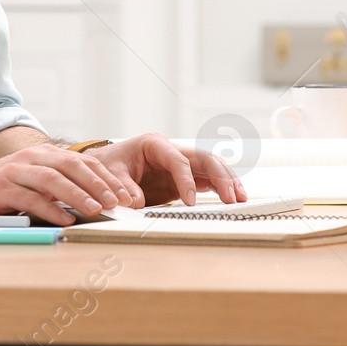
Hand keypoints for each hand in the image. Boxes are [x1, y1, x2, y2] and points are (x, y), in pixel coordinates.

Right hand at [0, 144, 136, 225]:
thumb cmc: (0, 188)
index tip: (126, 195)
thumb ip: (60, 186)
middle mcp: (32, 157)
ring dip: (78, 194)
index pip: (84, 162)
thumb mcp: (34, 182)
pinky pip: (29, 197)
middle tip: (118, 202)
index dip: (107, 177)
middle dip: (98, 184)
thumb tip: (97, 203)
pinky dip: (50, 208)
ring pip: (53, 179)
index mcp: (45, 154)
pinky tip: (65, 219)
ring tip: (97, 210)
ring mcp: (15, 170)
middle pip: (72, 166)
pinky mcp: (0, 187)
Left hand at [89, 133, 247, 207]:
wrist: (106, 167)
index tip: (189, 201)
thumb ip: (123, 186)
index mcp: (154, 144)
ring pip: (211, 167)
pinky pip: (207, 180)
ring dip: (227, 181)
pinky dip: (221, 188)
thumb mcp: (110, 173)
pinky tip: (232, 198)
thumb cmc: (109, 165)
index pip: (178, 160)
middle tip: (231, 197)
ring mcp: (180, 163)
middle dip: (220, 176)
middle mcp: (172, 150)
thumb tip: (135, 201)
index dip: (186, 180)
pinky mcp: (184, 177)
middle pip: (204, 158)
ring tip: (240, 198)